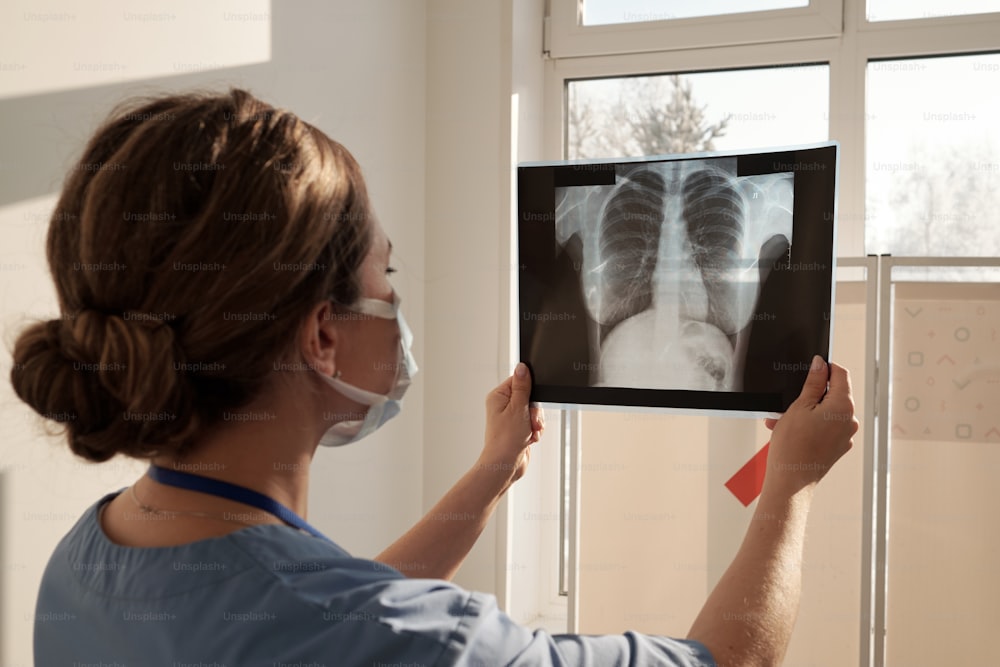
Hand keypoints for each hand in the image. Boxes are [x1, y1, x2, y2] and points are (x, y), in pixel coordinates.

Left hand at [479, 362, 544, 484]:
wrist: (505, 464)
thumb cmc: (506, 439)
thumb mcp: (518, 407)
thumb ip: (522, 387)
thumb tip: (522, 367)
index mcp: (498, 396)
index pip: (519, 381)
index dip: (530, 391)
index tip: (531, 401)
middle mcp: (503, 406)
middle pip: (530, 397)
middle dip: (535, 411)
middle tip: (531, 420)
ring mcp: (511, 419)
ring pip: (534, 412)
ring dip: (536, 422)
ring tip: (530, 431)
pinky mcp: (518, 430)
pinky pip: (534, 424)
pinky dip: (535, 431)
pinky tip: (530, 438)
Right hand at [762, 355, 857, 496]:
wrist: (791, 481)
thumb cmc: (793, 445)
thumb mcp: (799, 406)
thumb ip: (813, 383)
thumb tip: (820, 365)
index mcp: (844, 406)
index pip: (841, 374)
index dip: (825, 367)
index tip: (811, 367)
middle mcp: (850, 421)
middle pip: (833, 394)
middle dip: (810, 394)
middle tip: (788, 400)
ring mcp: (845, 436)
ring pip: (826, 412)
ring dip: (805, 411)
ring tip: (782, 420)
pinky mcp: (837, 448)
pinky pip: (824, 428)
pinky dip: (809, 425)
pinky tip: (789, 431)